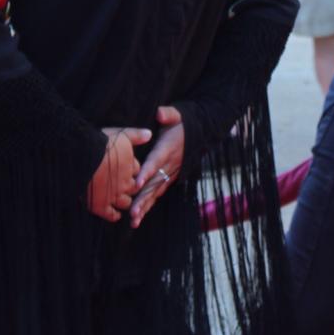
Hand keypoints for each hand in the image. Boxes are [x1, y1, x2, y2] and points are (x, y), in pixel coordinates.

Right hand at [86, 126, 151, 221]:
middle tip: (126, 186)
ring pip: (126, 203)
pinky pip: (111, 215)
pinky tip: (115, 214)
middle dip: (131, 187)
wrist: (81, 157)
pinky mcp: (101, 206)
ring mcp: (113, 195)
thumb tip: (150, 134)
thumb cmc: (100, 143)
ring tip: (122, 200)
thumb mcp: (121, 134)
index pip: (137, 170)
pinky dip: (114, 215)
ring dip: (125, 202)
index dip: (132, 170)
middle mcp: (125, 183)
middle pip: (134, 188)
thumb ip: (136, 135)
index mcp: (130, 166)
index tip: (128, 170)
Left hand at [128, 106, 185, 227]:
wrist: (201, 133)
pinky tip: (138, 218)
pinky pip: (157, 193)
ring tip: (134, 221)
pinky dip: (148, 206)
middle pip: (154, 184)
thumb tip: (160, 113)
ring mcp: (170, 174)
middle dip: (143, 199)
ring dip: (144, 207)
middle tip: (132, 212)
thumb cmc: (183, 123)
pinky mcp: (169, 178)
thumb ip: (169, 114)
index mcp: (168, 149)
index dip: (147, 173)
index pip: (156, 162)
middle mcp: (170, 165)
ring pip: (156, 193)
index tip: (136, 183)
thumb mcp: (178, 114)